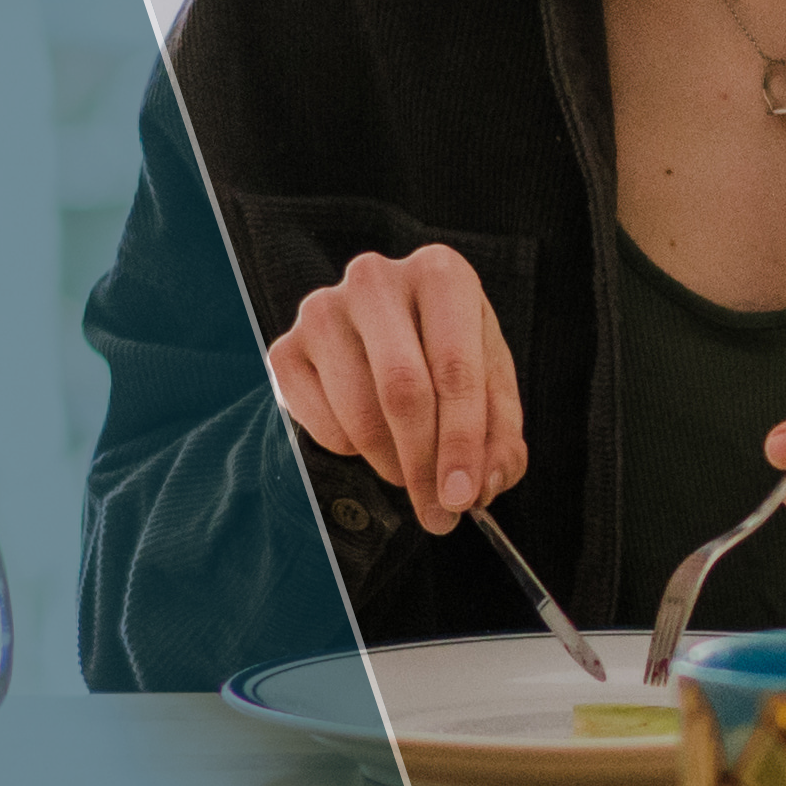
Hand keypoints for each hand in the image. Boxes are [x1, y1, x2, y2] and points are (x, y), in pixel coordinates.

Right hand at [266, 247, 526, 534]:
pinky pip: (321, 423)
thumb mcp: (489, 387)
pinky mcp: (285, 347)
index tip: (463, 497)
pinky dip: (351, 451)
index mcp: (440, 274)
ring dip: (391, 463)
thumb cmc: (444, 357)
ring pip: (360, 414)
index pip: (455, 369)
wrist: (377, 337)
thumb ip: (500, 438)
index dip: (462, 442)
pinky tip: (369, 437)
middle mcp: (376, 279)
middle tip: (437, 511)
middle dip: (424, 463)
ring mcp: (322, 310)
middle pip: (402, 391)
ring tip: (409, 471)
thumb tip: (485, 484)